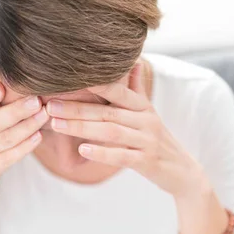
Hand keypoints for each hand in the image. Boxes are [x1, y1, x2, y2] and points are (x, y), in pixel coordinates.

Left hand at [46, 62, 206, 197]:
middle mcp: (146, 120)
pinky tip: (82, 149)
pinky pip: (121, 156)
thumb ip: (137, 90)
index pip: (115, 90)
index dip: (91, 83)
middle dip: (76, 108)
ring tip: (56, 125)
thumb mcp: (150, 114)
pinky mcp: (147, 162)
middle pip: (106, 111)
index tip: (64, 79)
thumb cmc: (159, 142)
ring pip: (110, 132)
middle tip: (50, 105)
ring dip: (81, 127)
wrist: (183, 171)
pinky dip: (101, 153)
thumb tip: (134, 61)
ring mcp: (147, 141)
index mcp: (143, 107)